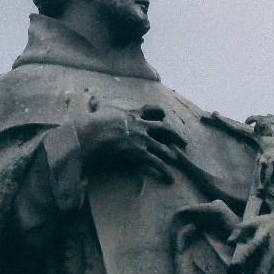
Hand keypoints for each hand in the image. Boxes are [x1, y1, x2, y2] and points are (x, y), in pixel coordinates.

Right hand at [72, 103, 186, 181]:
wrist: (90, 135)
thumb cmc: (92, 121)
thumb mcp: (97, 106)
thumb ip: (96, 100)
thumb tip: (90, 94)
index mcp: (133, 113)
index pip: (154, 109)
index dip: (160, 113)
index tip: (164, 116)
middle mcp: (141, 125)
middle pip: (165, 128)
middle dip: (175, 135)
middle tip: (183, 141)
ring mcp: (142, 139)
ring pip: (163, 146)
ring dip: (172, 154)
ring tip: (178, 160)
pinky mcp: (139, 153)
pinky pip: (156, 163)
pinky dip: (164, 171)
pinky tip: (170, 178)